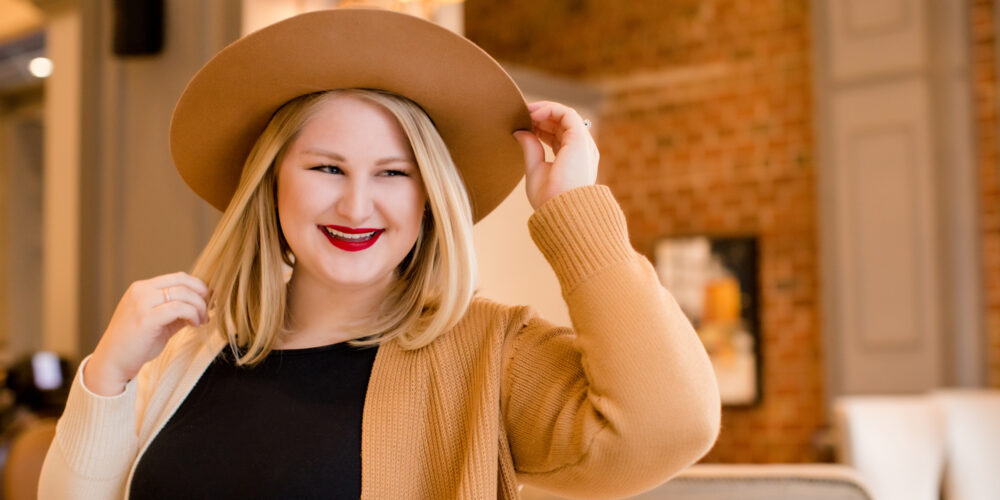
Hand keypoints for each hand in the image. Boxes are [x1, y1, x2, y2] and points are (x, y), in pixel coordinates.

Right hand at [85, 272, 209, 395]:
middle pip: (183, 282)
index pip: (178, 277)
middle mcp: (140, 291)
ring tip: (201, 321)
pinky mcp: (146, 318)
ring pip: (183, 294)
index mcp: (142, 288)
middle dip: (201, 295)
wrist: (112, 362)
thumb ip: (177, 311)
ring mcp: (141, 303)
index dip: (198, 287)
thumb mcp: (159, 322)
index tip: (207, 302)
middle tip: (208, 311)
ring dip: (199, 307)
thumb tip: (203, 305)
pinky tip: (194, 325)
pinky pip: (178, 308)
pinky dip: (192, 315)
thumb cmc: (136, 344)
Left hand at [513, 101, 598, 209]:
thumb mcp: (535, 170)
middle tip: (520, 114)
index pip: (558, 136)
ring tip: (525, 112)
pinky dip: (550, 109)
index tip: (522, 125)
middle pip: (561, 125)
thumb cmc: (550, 199)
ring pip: (565, 117)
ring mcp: (583, 144)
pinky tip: (534, 114)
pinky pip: (567, 114)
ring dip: (544, 111)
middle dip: (541, 117)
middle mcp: (581, 151)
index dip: (540, 127)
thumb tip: (519, 132)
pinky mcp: (580, 139)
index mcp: (573, 160)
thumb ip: (531, 149)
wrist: (562, 211)